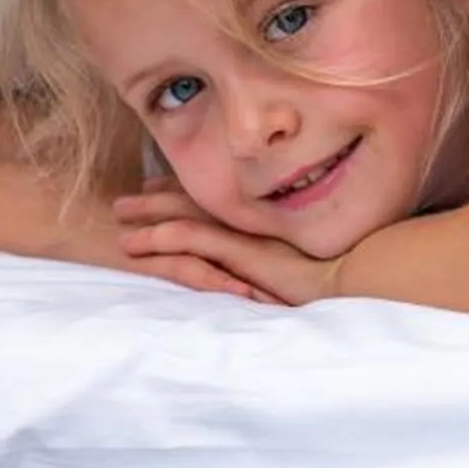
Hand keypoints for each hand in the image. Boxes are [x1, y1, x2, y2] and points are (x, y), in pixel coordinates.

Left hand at [111, 182, 340, 305]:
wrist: (350, 278)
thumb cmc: (334, 274)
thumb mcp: (300, 261)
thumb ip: (279, 256)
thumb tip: (263, 269)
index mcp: (262, 219)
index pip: (216, 199)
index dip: (187, 193)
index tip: (160, 189)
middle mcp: (248, 219)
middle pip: (194, 199)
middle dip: (157, 196)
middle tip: (127, 198)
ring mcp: (240, 232)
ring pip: (183, 214)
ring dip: (147, 214)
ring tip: (118, 217)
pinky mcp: (235, 250)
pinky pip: (188, 238)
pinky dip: (158, 238)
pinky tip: (135, 242)